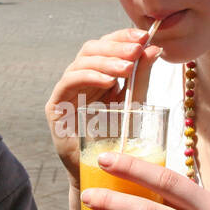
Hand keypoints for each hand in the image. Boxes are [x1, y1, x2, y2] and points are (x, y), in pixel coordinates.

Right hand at [46, 29, 162, 186]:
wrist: (102, 173)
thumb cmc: (118, 140)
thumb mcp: (134, 103)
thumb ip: (141, 77)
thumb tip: (154, 47)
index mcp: (98, 74)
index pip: (106, 44)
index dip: (122, 36)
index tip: (144, 35)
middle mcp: (80, 79)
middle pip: (92, 48)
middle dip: (115, 46)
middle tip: (136, 49)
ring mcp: (65, 91)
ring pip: (80, 62)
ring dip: (105, 61)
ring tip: (126, 67)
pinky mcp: (55, 106)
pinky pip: (68, 83)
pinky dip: (88, 77)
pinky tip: (107, 80)